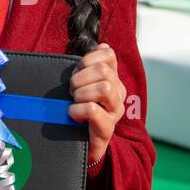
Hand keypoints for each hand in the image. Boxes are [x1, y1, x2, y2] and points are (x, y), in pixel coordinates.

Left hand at [68, 42, 125, 165]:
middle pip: (104, 70)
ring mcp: (115, 111)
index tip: (77, 72)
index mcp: (113, 79)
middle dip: (80, 78)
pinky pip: (93, 110)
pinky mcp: (107, 129)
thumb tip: (103, 45)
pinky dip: (77, 110)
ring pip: (104, 88)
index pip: (108, 55)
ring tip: (74, 103)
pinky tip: (73, 115)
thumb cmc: (79, 111)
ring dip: (81, 94)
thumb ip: (89, 66)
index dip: (87, 60)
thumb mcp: (82, 85)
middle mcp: (118, 93)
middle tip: (72, 91)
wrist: (80, 145)